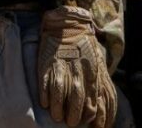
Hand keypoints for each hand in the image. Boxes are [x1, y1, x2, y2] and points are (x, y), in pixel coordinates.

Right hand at [38, 6, 116, 127]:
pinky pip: (45, 83)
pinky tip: (45, 103)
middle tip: (70, 122)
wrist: (68, 24)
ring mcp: (62, 67)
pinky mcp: (47, 64)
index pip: (92, 100)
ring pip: (60, 93)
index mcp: (91, 73)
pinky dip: (45, 95)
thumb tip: (96, 104)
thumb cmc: (83, 47)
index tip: (85, 121)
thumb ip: (96, 83)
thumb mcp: (95, 64)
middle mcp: (77, 72)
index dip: (88, 115)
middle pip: (76, 99)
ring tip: (57, 116)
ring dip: (58, 108)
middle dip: (73, 115)